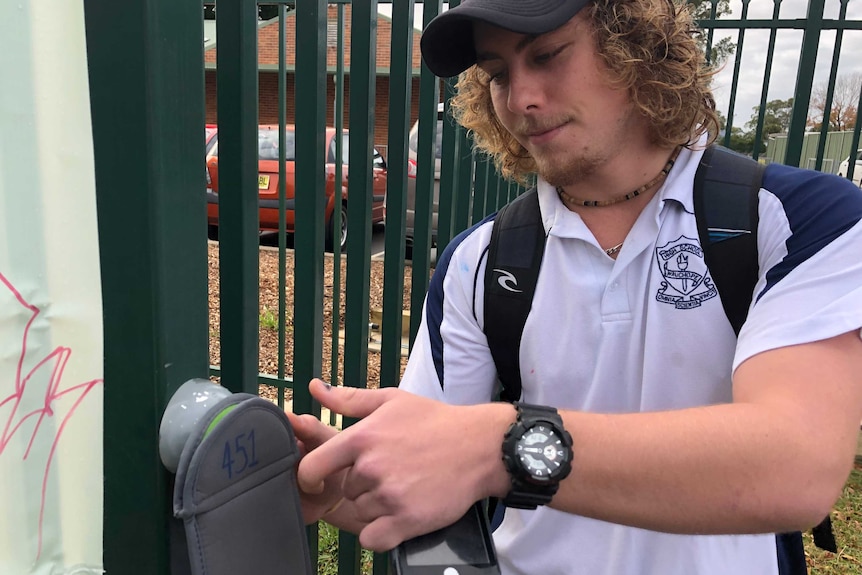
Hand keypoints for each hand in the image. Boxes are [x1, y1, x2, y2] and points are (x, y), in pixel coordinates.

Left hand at [296, 379, 513, 550]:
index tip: (320, 480)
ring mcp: (390, 496)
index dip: (310, 477)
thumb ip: (349, 399)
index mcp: (362, 438)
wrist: (479, 447)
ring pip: (362, 513)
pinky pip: (373, 539)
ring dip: (376, 507)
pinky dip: (382, 532)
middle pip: (345, 491)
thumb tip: (313, 389)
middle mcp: (371, 468)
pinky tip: (398, 515)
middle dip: (362, 485)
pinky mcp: (407, 520)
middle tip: (391, 472)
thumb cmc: (434, 421)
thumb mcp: (392, 400)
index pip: (312, 467)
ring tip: (404, 487)